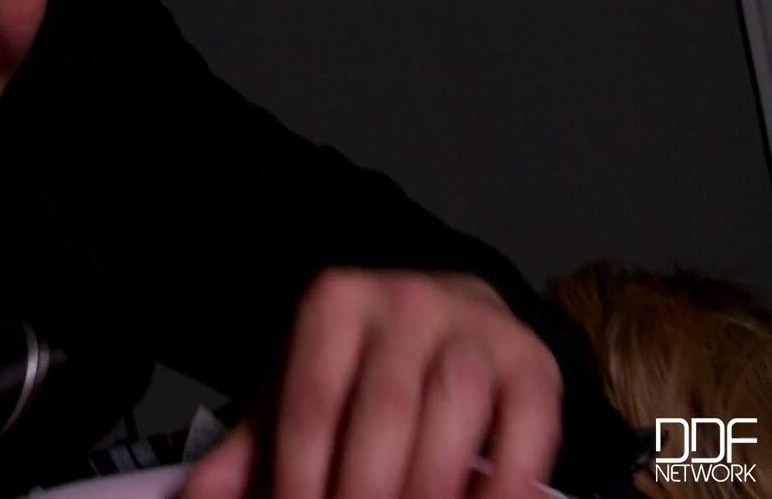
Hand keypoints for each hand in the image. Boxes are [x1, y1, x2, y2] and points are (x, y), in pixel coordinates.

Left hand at [181, 269, 562, 498]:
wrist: (447, 312)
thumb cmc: (358, 365)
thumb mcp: (296, 391)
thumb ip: (248, 451)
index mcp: (334, 303)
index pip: (311, 402)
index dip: (299, 477)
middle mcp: (407, 302)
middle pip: (382, 413)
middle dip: (364, 491)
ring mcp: (475, 328)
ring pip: (453, 415)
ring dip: (428, 491)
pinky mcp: (533, 363)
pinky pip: (526, 431)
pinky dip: (504, 485)